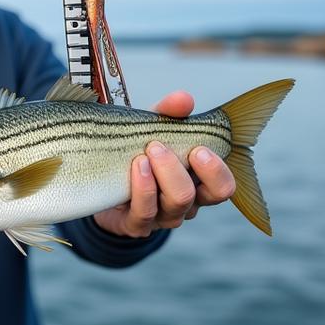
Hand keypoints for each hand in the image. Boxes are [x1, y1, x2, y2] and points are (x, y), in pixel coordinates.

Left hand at [93, 90, 235, 237]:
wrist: (101, 185)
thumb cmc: (136, 152)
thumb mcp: (150, 128)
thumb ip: (168, 113)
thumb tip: (184, 99)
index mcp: (197, 182)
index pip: (223, 186)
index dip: (217, 169)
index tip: (198, 147)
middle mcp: (186, 203)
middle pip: (204, 195)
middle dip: (183, 168)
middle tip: (159, 146)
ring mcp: (163, 217)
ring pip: (177, 204)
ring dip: (164, 175)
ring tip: (145, 153)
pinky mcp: (137, 225)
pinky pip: (145, 213)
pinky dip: (143, 188)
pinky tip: (136, 167)